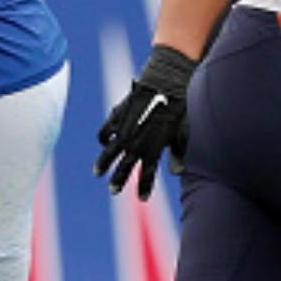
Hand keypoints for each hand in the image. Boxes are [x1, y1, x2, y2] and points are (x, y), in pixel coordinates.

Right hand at [95, 45, 196, 199]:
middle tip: (114, 190)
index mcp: (153, 150)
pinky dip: (103, 138)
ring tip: (98, 172)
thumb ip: (178, 154)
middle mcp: (136, 143)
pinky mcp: (117, 117)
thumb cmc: (179, 108)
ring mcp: (124, 131)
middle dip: (118, 180)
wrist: (167, 82)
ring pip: (109, 153)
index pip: (147, 175)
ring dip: (103, 163)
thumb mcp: (182, 134)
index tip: (143, 198)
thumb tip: (177, 172)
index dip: (144, 188)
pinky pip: (105, 132)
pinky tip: (104, 142)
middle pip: (124, 168)